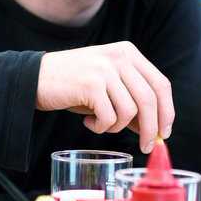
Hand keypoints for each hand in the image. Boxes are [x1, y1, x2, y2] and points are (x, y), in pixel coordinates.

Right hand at [36, 42, 173, 152]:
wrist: (34, 77)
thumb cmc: (73, 85)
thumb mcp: (107, 85)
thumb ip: (131, 99)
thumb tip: (154, 129)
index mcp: (128, 53)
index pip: (160, 84)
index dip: (167, 112)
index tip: (163, 133)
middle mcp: (119, 57)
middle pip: (150, 100)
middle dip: (151, 129)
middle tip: (145, 147)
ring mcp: (105, 69)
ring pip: (130, 112)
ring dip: (117, 127)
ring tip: (100, 124)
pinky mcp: (91, 85)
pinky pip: (109, 118)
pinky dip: (100, 128)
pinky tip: (87, 121)